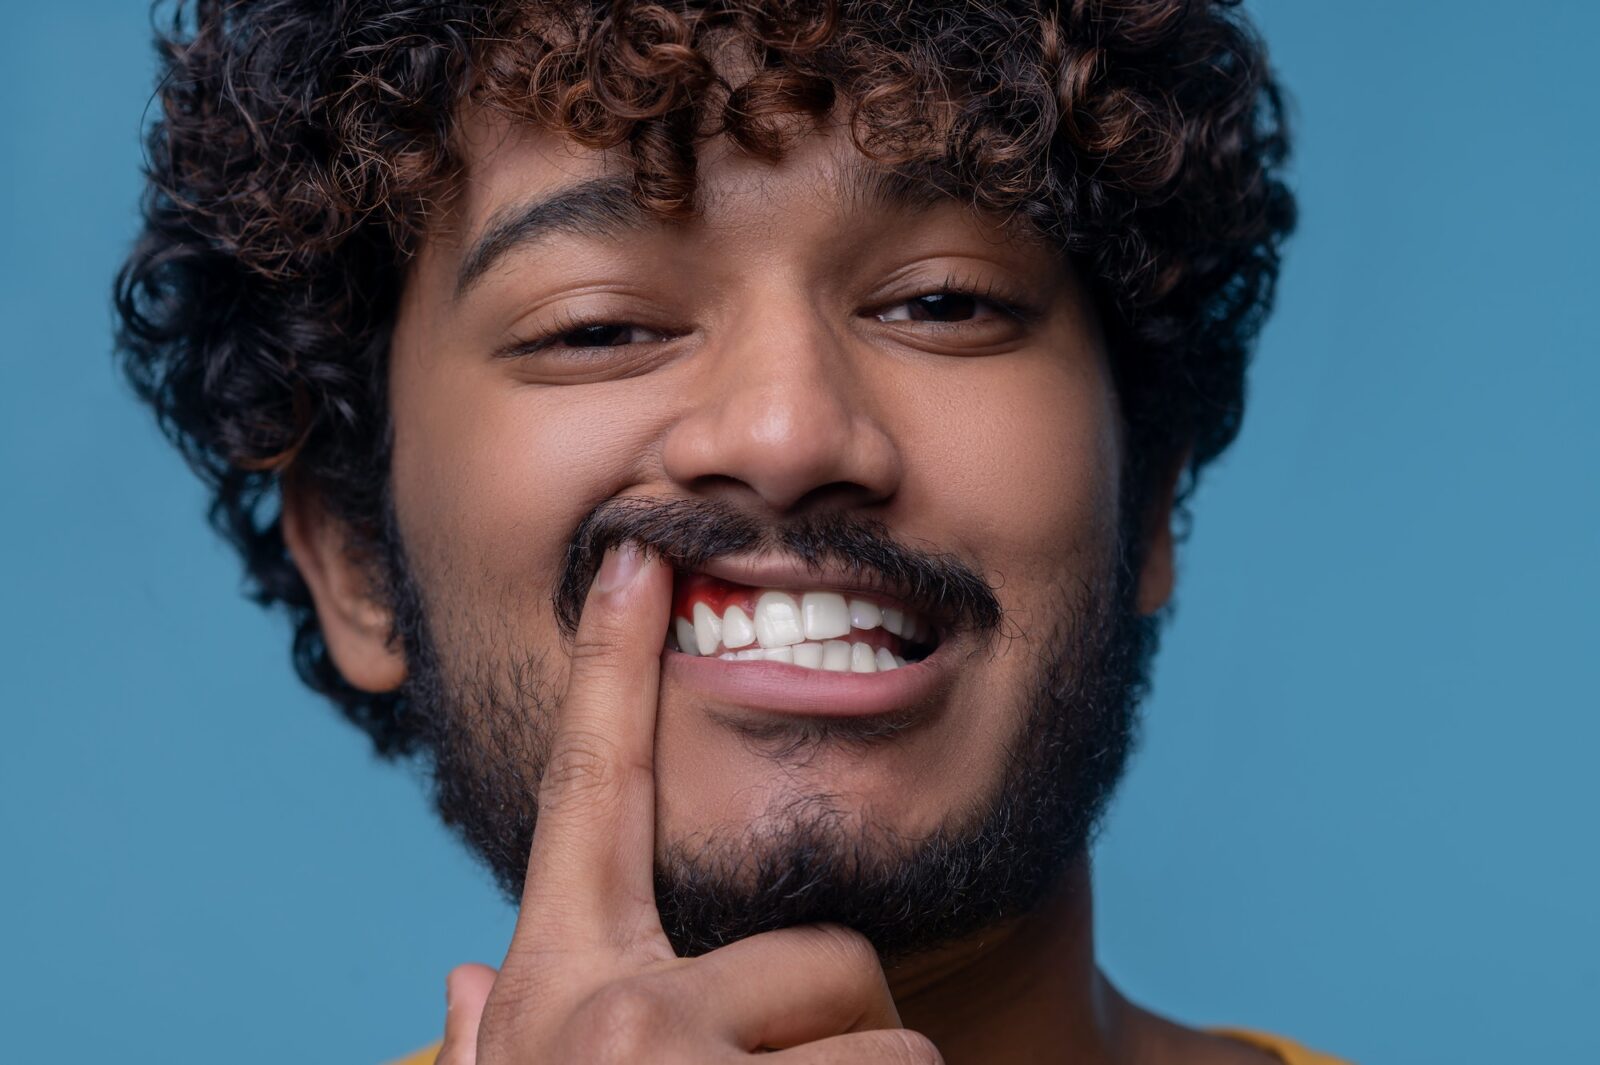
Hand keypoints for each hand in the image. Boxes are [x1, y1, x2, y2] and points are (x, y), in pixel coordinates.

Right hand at [435, 543, 941, 1063]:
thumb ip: (496, 1041)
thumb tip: (464, 984)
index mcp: (558, 993)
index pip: (590, 793)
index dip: (610, 665)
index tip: (638, 556)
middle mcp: (612, 1015)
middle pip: (821, 952)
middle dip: (837, 1026)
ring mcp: (673, 1061)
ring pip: (877, 1024)